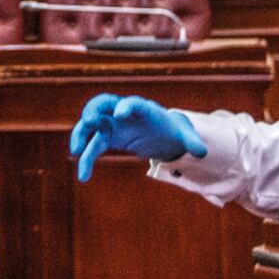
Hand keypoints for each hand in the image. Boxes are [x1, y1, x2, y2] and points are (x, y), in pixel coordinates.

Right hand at [69, 93, 207, 181]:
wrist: (160, 132)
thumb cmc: (171, 130)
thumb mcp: (183, 136)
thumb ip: (191, 142)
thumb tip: (203, 152)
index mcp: (143, 109)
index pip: (133, 103)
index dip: (127, 105)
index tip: (121, 112)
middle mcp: (123, 112)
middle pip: (103, 104)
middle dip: (94, 110)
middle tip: (87, 121)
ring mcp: (112, 124)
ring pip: (91, 125)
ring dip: (81, 135)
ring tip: (75, 151)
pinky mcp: (107, 138)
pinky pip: (91, 146)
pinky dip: (86, 158)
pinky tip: (83, 175)